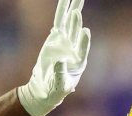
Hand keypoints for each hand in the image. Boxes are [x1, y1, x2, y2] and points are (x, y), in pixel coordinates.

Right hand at [17, 0, 91, 115]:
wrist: (46, 88)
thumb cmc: (55, 90)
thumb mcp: (59, 86)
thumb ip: (60, 75)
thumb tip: (59, 61)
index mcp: (79, 61)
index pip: (82, 49)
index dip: (83, 41)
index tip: (85, 32)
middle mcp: (74, 48)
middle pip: (76, 31)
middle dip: (77, 19)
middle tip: (78, 7)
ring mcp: (65, 41)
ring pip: (69, 23)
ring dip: (72, 10)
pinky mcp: (56, 38)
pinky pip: (59, 22)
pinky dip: (61, 11)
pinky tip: (65, 1)